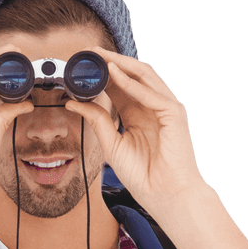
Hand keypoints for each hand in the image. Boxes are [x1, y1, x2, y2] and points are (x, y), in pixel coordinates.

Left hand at [65, 47, 206, 217]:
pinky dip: (132, 84)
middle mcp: (152, 107)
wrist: (165, 196)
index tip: (81, 66)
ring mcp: (165, 108)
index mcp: (138, 115)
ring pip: (143, 77)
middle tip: (88, 53)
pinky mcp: (174, 114)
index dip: (101, 75)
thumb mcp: (112, 145)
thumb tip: (73, 103)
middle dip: (110, 62)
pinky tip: (115, 75)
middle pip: (131, 77)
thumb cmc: (143, 176)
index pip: (119, 88)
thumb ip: (97, 122)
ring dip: (121, 65)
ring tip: (100, 56)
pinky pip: (151, 93)